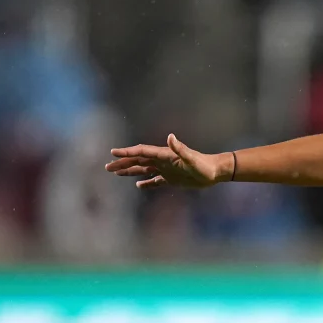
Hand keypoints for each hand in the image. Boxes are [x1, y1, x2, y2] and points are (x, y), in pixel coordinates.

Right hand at [106, 134, 232, 188]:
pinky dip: (146, 183)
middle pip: (138, 160)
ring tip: (115, 172)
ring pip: (143, 169)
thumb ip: (180, 149)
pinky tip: (138, 185)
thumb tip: (170, 137)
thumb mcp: (192, 158)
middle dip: (123, 163)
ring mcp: (166, 170)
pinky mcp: (172, 179)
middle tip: (107, 166)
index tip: (113, 152)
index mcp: (164, 155)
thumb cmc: (204, 165)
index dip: (127, 152)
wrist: (215, 172)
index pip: (142, 152)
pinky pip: (155, 181)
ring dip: (130, 170)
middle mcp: (163, 161)